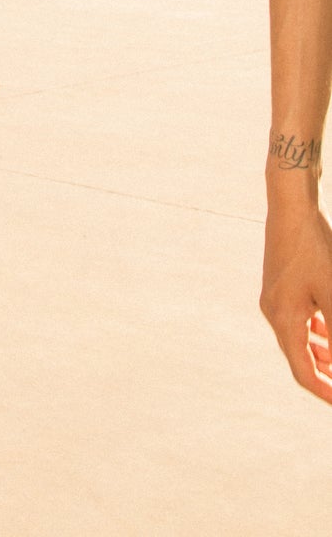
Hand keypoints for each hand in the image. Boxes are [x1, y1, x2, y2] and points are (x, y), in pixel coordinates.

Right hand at [262, 196, 331, 402]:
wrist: (290, 207)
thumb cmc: (315, 249)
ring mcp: (274, 298)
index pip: (304, 372)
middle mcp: (273, 312)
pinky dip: (315, 331)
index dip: (326, 392)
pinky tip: (328, 327)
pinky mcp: (279, 285)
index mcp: (284, 320)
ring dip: (321, 353)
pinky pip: (297, 320)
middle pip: (299, 358)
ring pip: (298, 339)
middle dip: (325, 374)